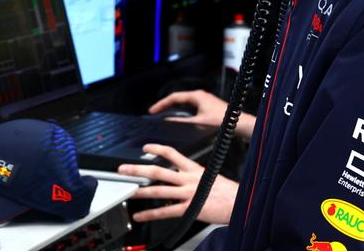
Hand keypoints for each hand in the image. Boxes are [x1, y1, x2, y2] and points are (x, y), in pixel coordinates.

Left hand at [117, 144, 237, 224]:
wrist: (240, 202)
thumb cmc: (228, 191)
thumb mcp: (210, 176)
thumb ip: (194, 176)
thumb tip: (181, 177)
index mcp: (193, 169)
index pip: (172, 154)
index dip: (157, 149)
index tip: (145, 147)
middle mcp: (188, 179)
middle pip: (158, 171)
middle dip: (138, 170)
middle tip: (123, 169)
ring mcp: (188, 194)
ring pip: (159, 190)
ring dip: (141, 191)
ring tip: (128, 192)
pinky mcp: (189, 209)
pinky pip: (166, 211)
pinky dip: (151, 214)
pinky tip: (141, 215)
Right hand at [149, 89, 225, 126]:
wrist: (239, 123)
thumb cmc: (223, 121)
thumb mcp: (198, 123)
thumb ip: (181, 122)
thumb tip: (168, 121)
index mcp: (196, 96)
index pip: (174, 97)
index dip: (161, 104)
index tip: (153, 110)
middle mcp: (200, 96)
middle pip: (178, 99)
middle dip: (166, 106)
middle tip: (156, 112)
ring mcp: (203, 100)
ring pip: (184, 103)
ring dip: (175, 109)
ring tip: (164, 115)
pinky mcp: (206, 106)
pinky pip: (190, 107)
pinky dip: (182, 112)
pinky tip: (179, 119)